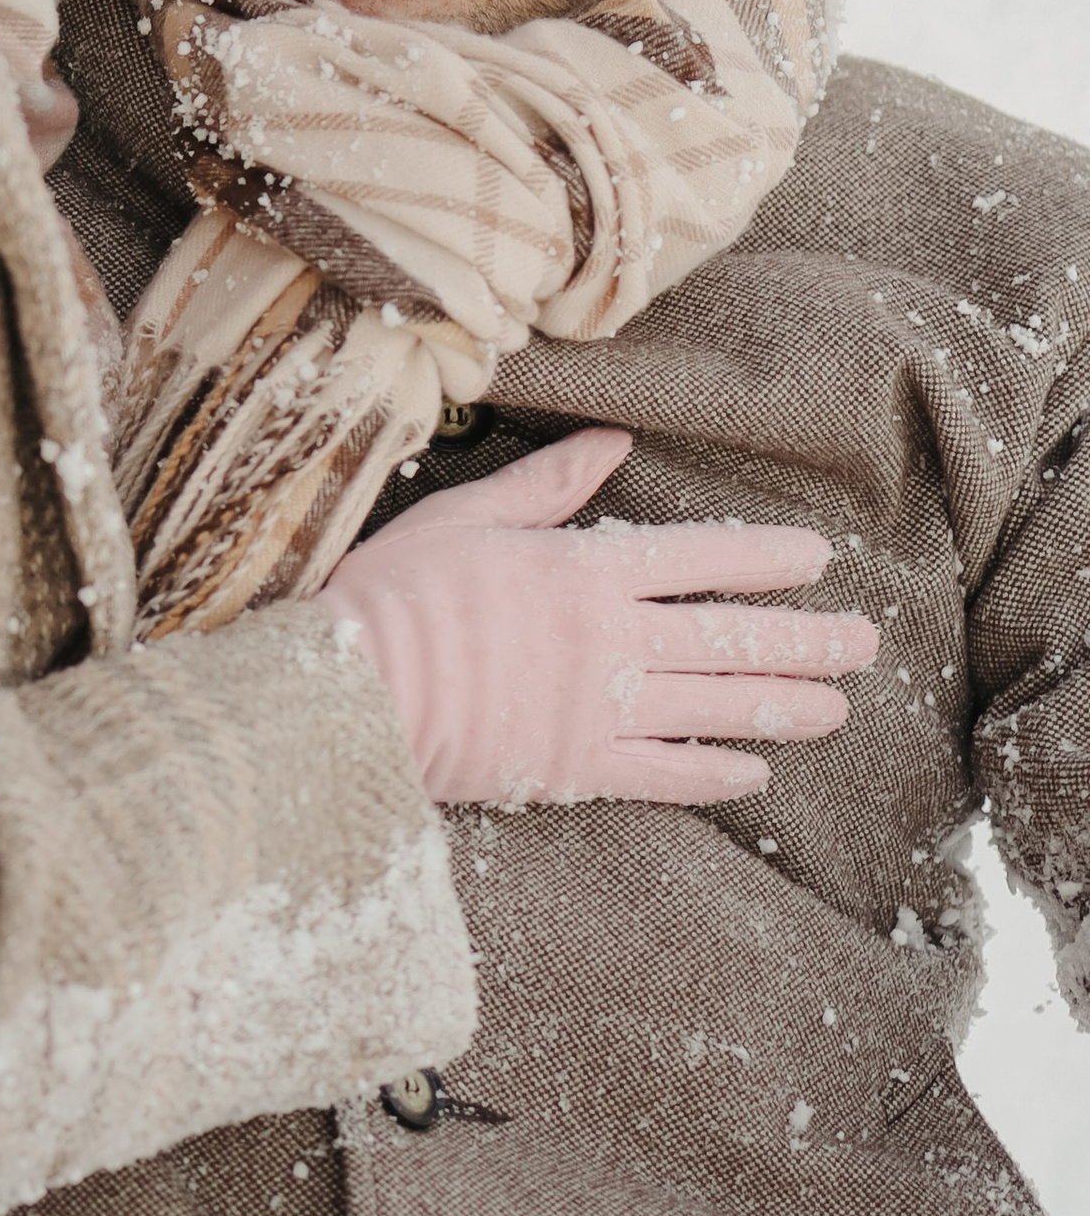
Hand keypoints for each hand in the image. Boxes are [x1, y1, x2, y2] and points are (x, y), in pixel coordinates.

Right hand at [317, 427, 879, 806]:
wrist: (353, 694)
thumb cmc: (394, 594)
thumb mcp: (467, 517)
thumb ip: (548, 486)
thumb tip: (613, 443)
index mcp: (586, 570)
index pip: (701, 558)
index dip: (766, 558)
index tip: (817, 559)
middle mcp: (611, 640)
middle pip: (731, 637)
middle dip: (805, 640)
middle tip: (863, 643)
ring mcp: (600, 709)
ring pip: (715, 707)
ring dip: (783, 706)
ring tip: (836, 709)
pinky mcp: (576, 766)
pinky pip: (665, 773)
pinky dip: (714, 772)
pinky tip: (755, 773)